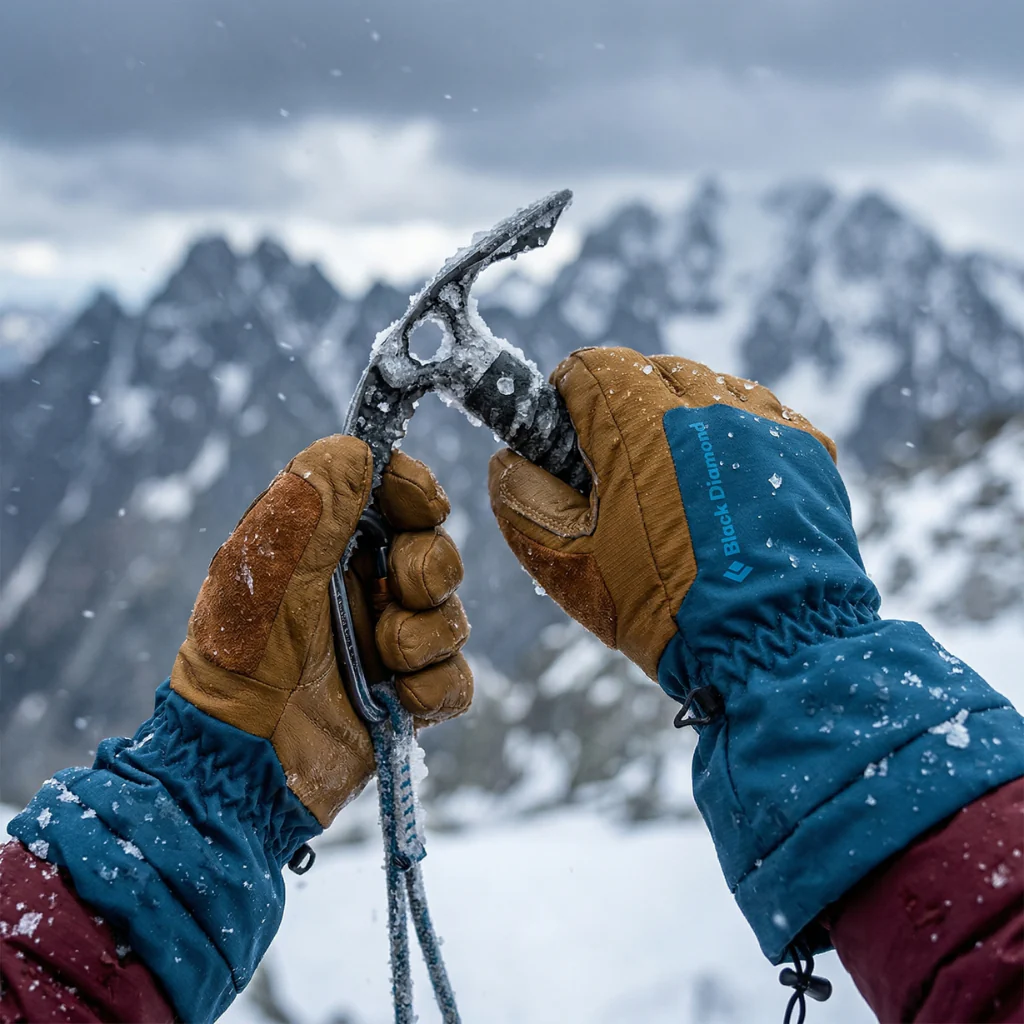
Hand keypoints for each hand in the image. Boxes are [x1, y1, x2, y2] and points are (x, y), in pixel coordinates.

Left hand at [172, 437, 471, 825]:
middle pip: (436, 551)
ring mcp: (386, 647)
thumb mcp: (265, 564)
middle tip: (398, 590)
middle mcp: (360, 590)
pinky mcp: (406, 701)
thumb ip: (314, 499)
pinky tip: (399, 700)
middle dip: (429, 568)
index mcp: (324, 549)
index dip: (416, 492)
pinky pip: (457, 679)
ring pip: (452, 615)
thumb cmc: (238, 655)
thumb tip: (362, 445)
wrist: (239, 763)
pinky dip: (435, 688)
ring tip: (386, 656)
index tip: (421, 506)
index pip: (392, 496)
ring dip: (426, 634)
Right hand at [488, 346, 836, 680]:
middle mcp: (706, 406)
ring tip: (677, 479)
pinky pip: (759, 414)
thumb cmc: (663, 608)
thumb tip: (511, 458)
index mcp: (639, 427)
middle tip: (621, 467)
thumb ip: (521, 497)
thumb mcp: (565, 561)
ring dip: (682, 416)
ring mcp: (763, 422)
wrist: (773, 645)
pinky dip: (735, 435)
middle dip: (625, 405)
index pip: (591, 367)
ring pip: (708, 386)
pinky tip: (727, 487)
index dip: (568, 397)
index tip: (569, 436)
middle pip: (650, 370)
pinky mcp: (807, 447)